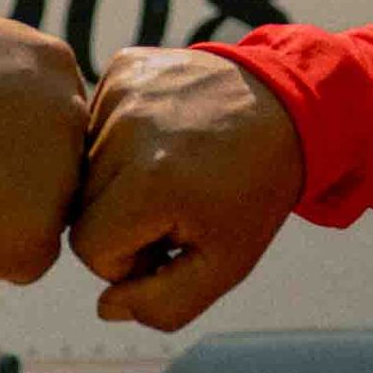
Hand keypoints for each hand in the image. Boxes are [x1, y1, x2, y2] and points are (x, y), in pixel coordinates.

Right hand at [71, 47, 303, 329]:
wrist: (291, 108)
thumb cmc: (253, 193)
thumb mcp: (226, 266)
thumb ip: (164, 305)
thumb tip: (105, 307)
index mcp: (150, 184)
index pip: (88, 247)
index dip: (127, 258)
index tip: (169, 240)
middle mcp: (129, 129)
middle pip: (81, 206)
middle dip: (121, 220)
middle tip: (174, 207)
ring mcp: (125, 90)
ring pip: (84, 164)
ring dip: (119, 179)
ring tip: (172, 170)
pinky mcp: (125, 66)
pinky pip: (96, 121)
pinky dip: (122, 138)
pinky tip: (164, 136)